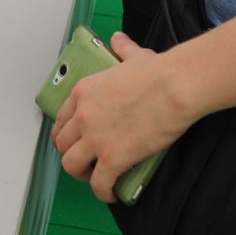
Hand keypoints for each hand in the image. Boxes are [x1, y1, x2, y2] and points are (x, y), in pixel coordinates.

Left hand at [51, 32, 194, 202]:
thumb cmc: (158, 72)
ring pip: (71, 166)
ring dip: (82, 175)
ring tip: (97, 179)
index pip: (61, 120)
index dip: (66, 135)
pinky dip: (103, 193)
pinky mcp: (112, 158)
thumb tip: (118, 39)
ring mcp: (95, 138)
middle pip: (62, 145)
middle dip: (72, 156)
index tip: (76, 142)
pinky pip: (98, 184)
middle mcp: (83, 115)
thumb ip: (122, 49)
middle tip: (87, 163)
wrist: (174, 87)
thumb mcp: (133, 56)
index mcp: (83, 92)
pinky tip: (112, 195)